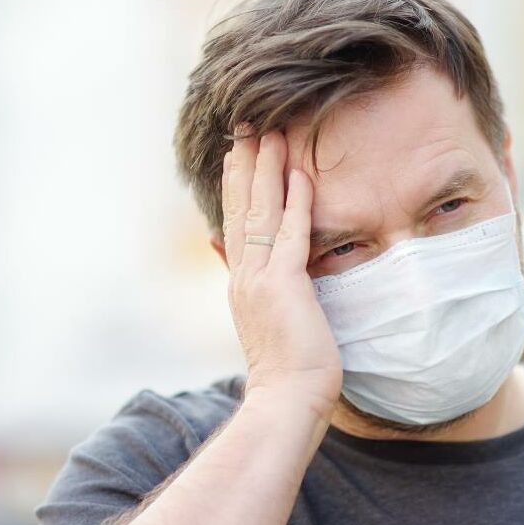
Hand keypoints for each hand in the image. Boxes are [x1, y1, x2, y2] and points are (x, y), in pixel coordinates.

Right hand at [221, 125, 342, 418]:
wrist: (286, 401)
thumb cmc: (286, 371)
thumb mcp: (264, 321)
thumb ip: (249, 284)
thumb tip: (223, 251)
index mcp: (241, 283)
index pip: (236, 221)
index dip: (236, 183)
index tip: (237, 150)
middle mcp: (244, 275)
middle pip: (240, 206)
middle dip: (244, 162)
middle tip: (245, 122)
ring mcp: (261, 278)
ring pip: (261, 210)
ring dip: (266, 168)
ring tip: (268, 130)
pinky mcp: (285, 285)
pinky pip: (291, 233)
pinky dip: (296, 201)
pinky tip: (300, 172)